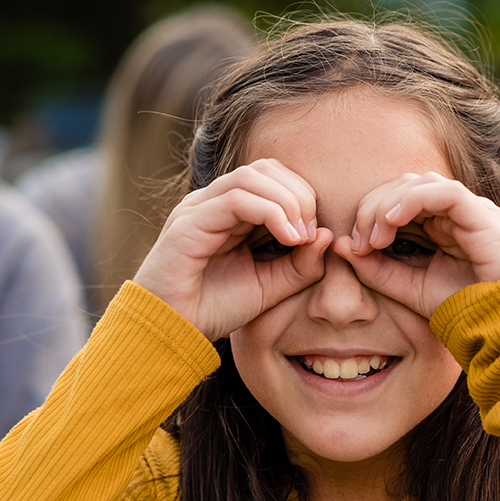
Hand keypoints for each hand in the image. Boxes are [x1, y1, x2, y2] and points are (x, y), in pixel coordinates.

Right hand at [133, 159, 332, 340]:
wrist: (172, 331)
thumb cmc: (215, 309)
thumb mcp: (270, 288)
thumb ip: (300, 265)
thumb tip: (327, 235)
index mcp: (230, 213)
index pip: (273, 177)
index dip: (302, 197)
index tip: (315, 235)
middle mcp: (213, 203)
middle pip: (265, 169)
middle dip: (299, 195)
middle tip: (310, 233)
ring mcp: (199, 208)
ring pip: (251, 177)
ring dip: (287, 202)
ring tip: (298, 236)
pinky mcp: (189, 223)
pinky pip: (236, 200)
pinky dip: (270, 212)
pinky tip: (287, 238)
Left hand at [334, 172, 499, 318]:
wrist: (497, 324)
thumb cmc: (459, 306)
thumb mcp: (406, 288)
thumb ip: (375, 269)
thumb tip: (338, 245)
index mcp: (439, 224)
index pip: (397, 199)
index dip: (370, 215)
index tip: (355, 247)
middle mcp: (454, 212)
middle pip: (404, 185)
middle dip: (373, 209)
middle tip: (360, 242)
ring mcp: (469, 210)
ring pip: (420, 183)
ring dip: (389, 205)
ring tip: (375, 237)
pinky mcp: (481, 214)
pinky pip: (444, 192)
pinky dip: (413, 200)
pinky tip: (392, 221)